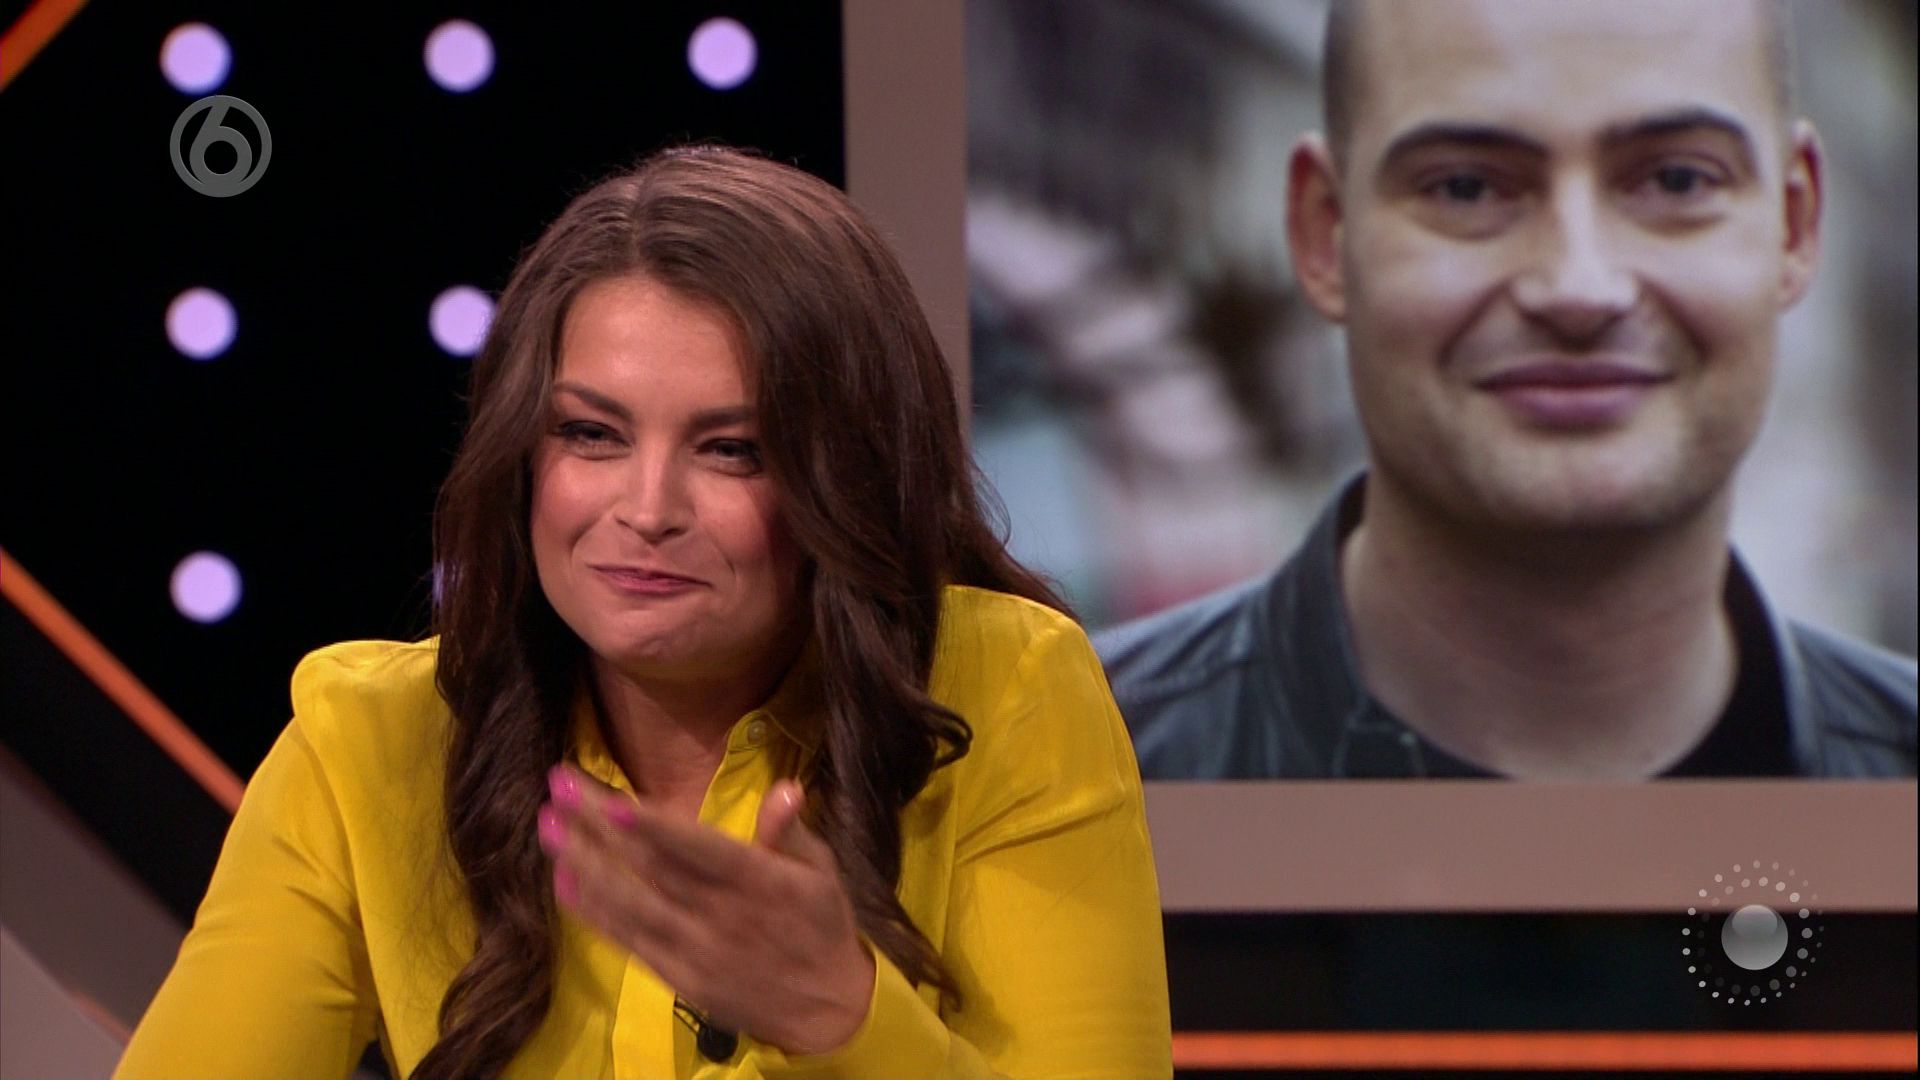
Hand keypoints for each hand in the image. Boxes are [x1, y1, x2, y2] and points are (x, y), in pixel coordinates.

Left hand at [539, 764, 875, 1055]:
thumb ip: (791, 832)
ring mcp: (695, 950)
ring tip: (546, 827)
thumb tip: (785, 789)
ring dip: (583, 863)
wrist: (826, 1008)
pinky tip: (563, 880)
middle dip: (599, 825)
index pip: (699, 850)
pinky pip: (629, 940)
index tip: (611, 802)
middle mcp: (722, 916)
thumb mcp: (820, 872)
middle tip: (559, 785)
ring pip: (630, 904)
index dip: (654, 828)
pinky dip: (594, 912)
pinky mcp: (677, 976)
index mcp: (761, 883)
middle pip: (651, 867)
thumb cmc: (819, 925)